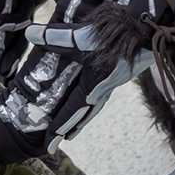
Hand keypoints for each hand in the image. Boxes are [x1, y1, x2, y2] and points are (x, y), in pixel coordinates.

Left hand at [8, 20, 153, 152]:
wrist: (145, 29)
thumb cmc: (114, 35)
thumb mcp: (80, 35)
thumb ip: (54, 36)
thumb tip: (29, 33)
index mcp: (92, 85)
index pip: (71, 111)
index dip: (59, 128)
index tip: (49, 145)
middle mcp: (103, 89)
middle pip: (84, 115)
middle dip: (69, 129)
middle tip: (57, 144)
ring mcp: (113, 83)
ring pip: (94, 107)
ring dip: (82, 119)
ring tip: (73, 131)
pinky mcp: (119, 74)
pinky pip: (102, 96)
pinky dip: (93, 105)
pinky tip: (92, 100)